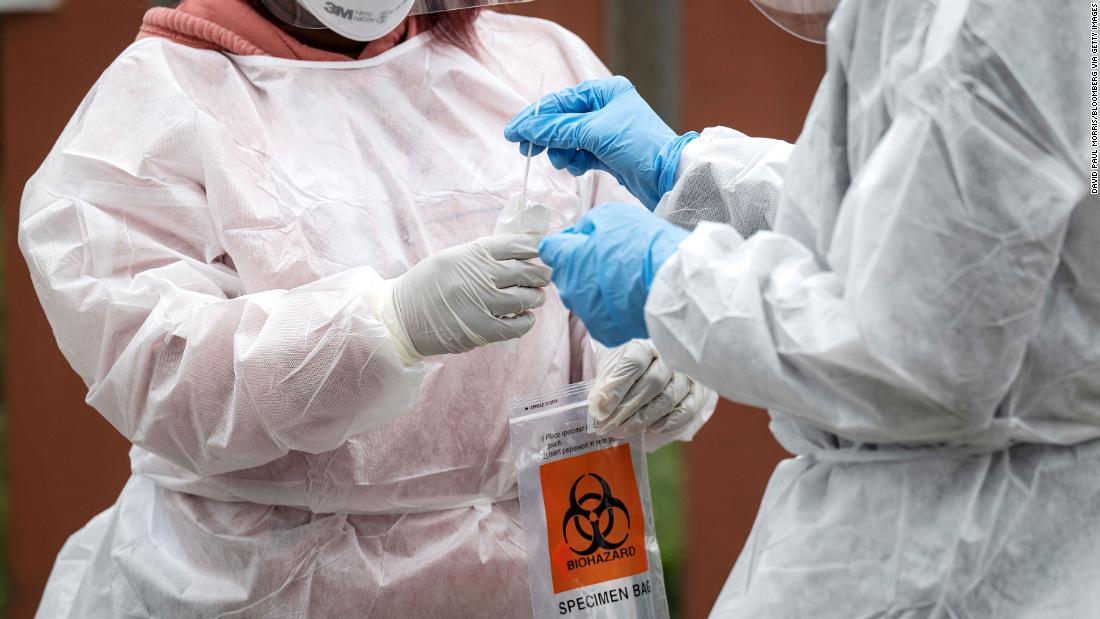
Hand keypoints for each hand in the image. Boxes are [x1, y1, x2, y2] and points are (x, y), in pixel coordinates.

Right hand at [381, 235, 550, 359]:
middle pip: (527, 271)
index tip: (540, 253)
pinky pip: (517, 326)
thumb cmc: (427, 285)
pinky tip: (525, 318)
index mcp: (472, 254)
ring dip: (536, 298)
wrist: (401, 317)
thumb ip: (482, 255)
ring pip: (526, 298)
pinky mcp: (481, 330)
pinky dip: (527, 321)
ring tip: (535, 297)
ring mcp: (481, 303)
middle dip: (541, 274)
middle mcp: (479, 276)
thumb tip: (520, 251)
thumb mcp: (451, 258)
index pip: (516, 245)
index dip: (535, 249)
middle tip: (544, 277)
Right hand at [504, 76, 697, 209]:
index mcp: (606, 91)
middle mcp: (606, 107)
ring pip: (569, 139)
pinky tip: (578, 168)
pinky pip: (580, 153)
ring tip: (563, 161)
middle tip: (528, 151)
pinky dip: (574, 161)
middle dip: (547, 137)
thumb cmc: (638, 146)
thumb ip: (557, 130)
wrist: (667, 177)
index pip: (560, 101)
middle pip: (562, 120)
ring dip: (561, 152)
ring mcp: (607, 131)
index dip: (535, 117)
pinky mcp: (608, 153)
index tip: (513, 133)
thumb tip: (524, 128)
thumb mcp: (593, 133)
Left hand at [538, 203, 688, 346]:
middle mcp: (569, 290)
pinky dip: (612, 308)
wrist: (672, 285)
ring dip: (596, 288)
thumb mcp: (612, 215)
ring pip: (584, 297)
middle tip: (612, 257)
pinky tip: (632, 297)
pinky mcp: (604, 332)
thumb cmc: (642, 245)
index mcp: (566, 259)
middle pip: (566, 274)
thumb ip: (587, 224)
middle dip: (582, 265)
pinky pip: (601, 317)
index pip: (548, 248)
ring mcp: (586, 314)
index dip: (566, 240)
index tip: (585, 239)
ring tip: (626, 278)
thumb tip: (580, 233)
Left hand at [591, 340, 709, 437]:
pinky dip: (668, 423)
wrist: (648, 365)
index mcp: (645, 343)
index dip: (615, 388)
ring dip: (642, 420)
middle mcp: (669, 355)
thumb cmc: (626, 365)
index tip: (598, 410)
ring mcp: (686, 374)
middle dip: (625, 410)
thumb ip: (604, 385)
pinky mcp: (698, 391)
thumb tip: (598, 408)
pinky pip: (688, 410)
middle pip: (651, 384)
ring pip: (667, 399)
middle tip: (606, 427)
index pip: (633, 363)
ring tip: (621, 431)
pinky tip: (650, 429)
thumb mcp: (610, 367)